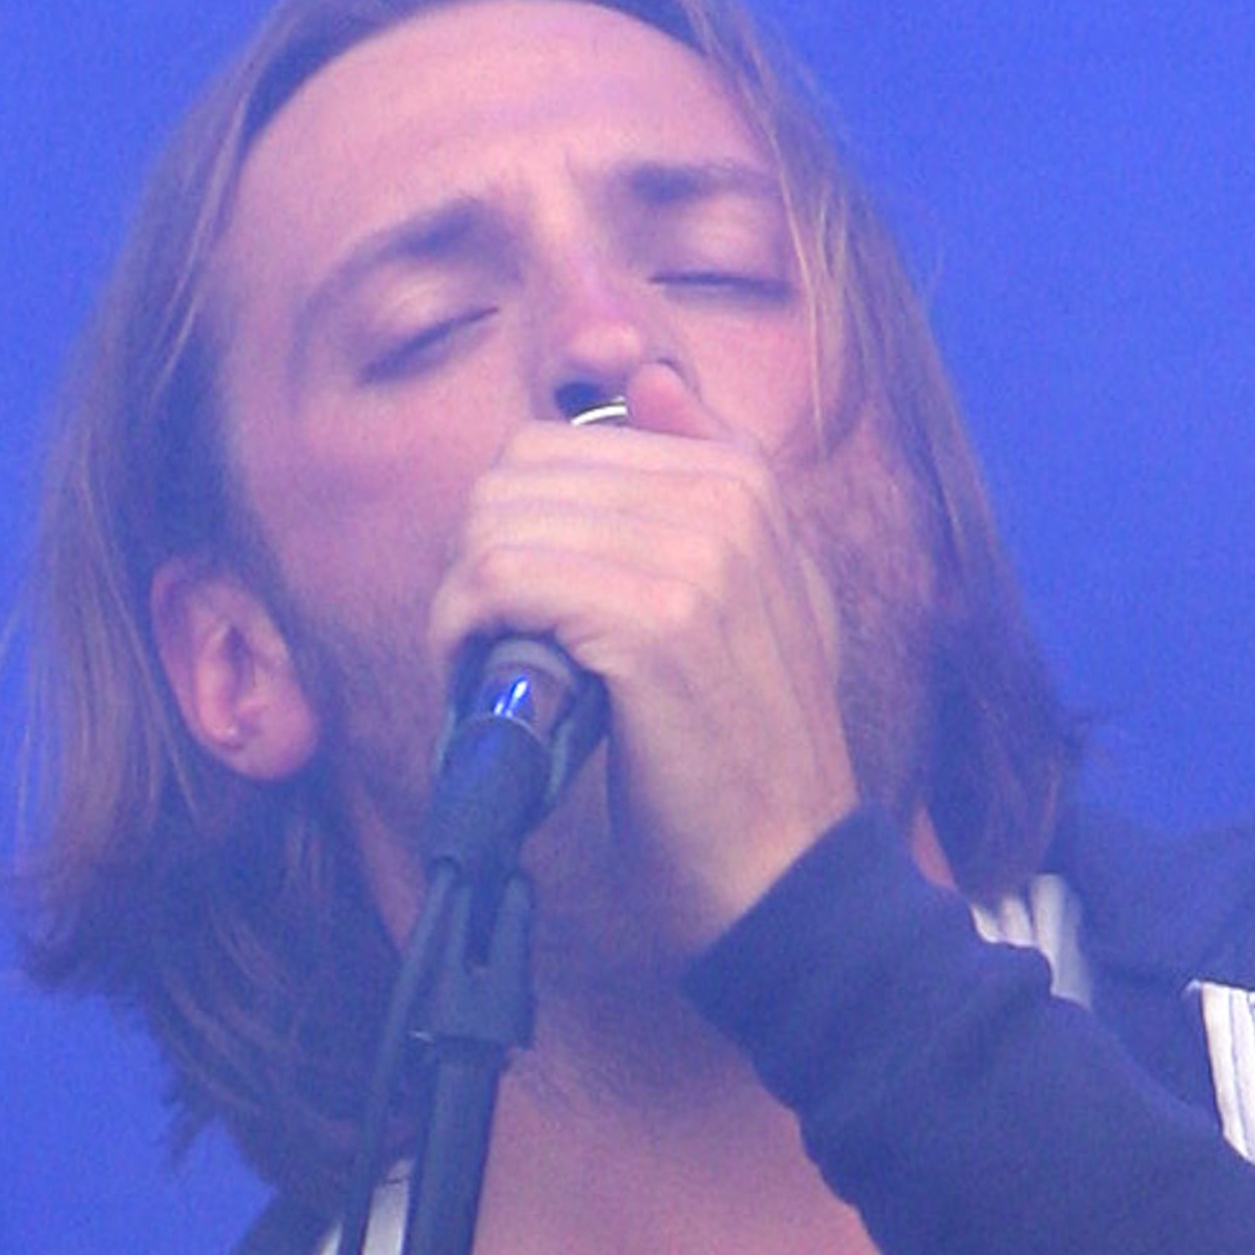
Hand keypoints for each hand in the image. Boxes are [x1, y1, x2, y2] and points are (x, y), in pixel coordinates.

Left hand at [431, 391, 861, 955]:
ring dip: (466, 604)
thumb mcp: (763, 598)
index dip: (520, 527)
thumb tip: (644, 378)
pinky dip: (465, 636)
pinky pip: (501, 580)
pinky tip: (482, 685)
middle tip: (494, 646)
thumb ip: (711, 480)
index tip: (527, 606)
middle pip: (520, 473)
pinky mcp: (651, 626)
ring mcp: (696, 559)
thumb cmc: (748, 757)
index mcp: (747, 481)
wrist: (788, 876)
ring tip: (488, 672)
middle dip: (485, 559)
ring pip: (500, 523)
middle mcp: (728, 501)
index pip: (562, 444)